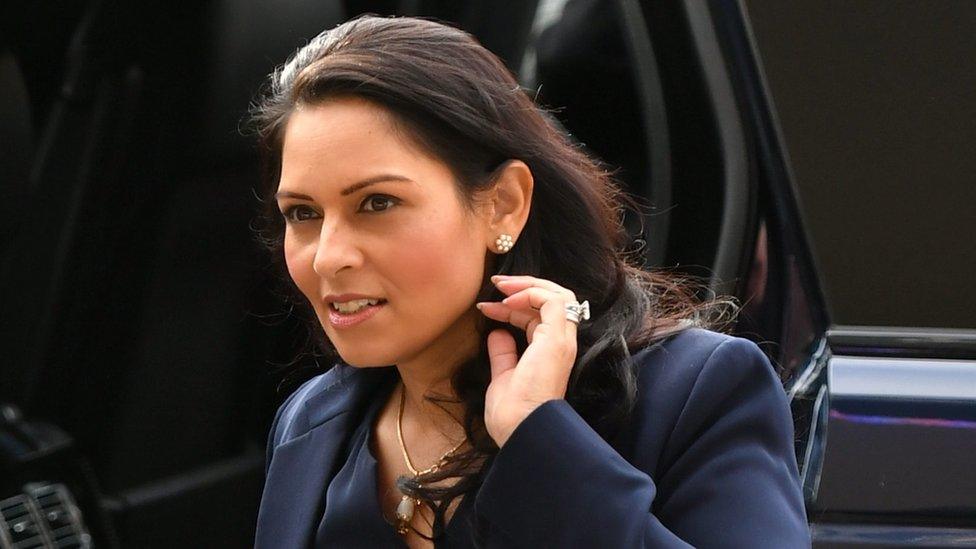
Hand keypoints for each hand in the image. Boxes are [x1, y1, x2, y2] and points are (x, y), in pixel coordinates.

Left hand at [476, 275, 580, 446]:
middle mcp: (561, 343)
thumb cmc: (511, 413)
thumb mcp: (503, 376)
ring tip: (500, 286)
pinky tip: (507, 301)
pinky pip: (553, 301)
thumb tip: (496, 332)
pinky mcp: (557, 340)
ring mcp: (562, 341)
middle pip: (554, 299)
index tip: (485, 307)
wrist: (520, 429)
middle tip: (496, 283)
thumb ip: (503, 353)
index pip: (538, 317)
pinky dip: (530, 293)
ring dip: (528, 285)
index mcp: (550, 352)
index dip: (512, 307)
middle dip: (525, 285)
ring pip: (559, 294)